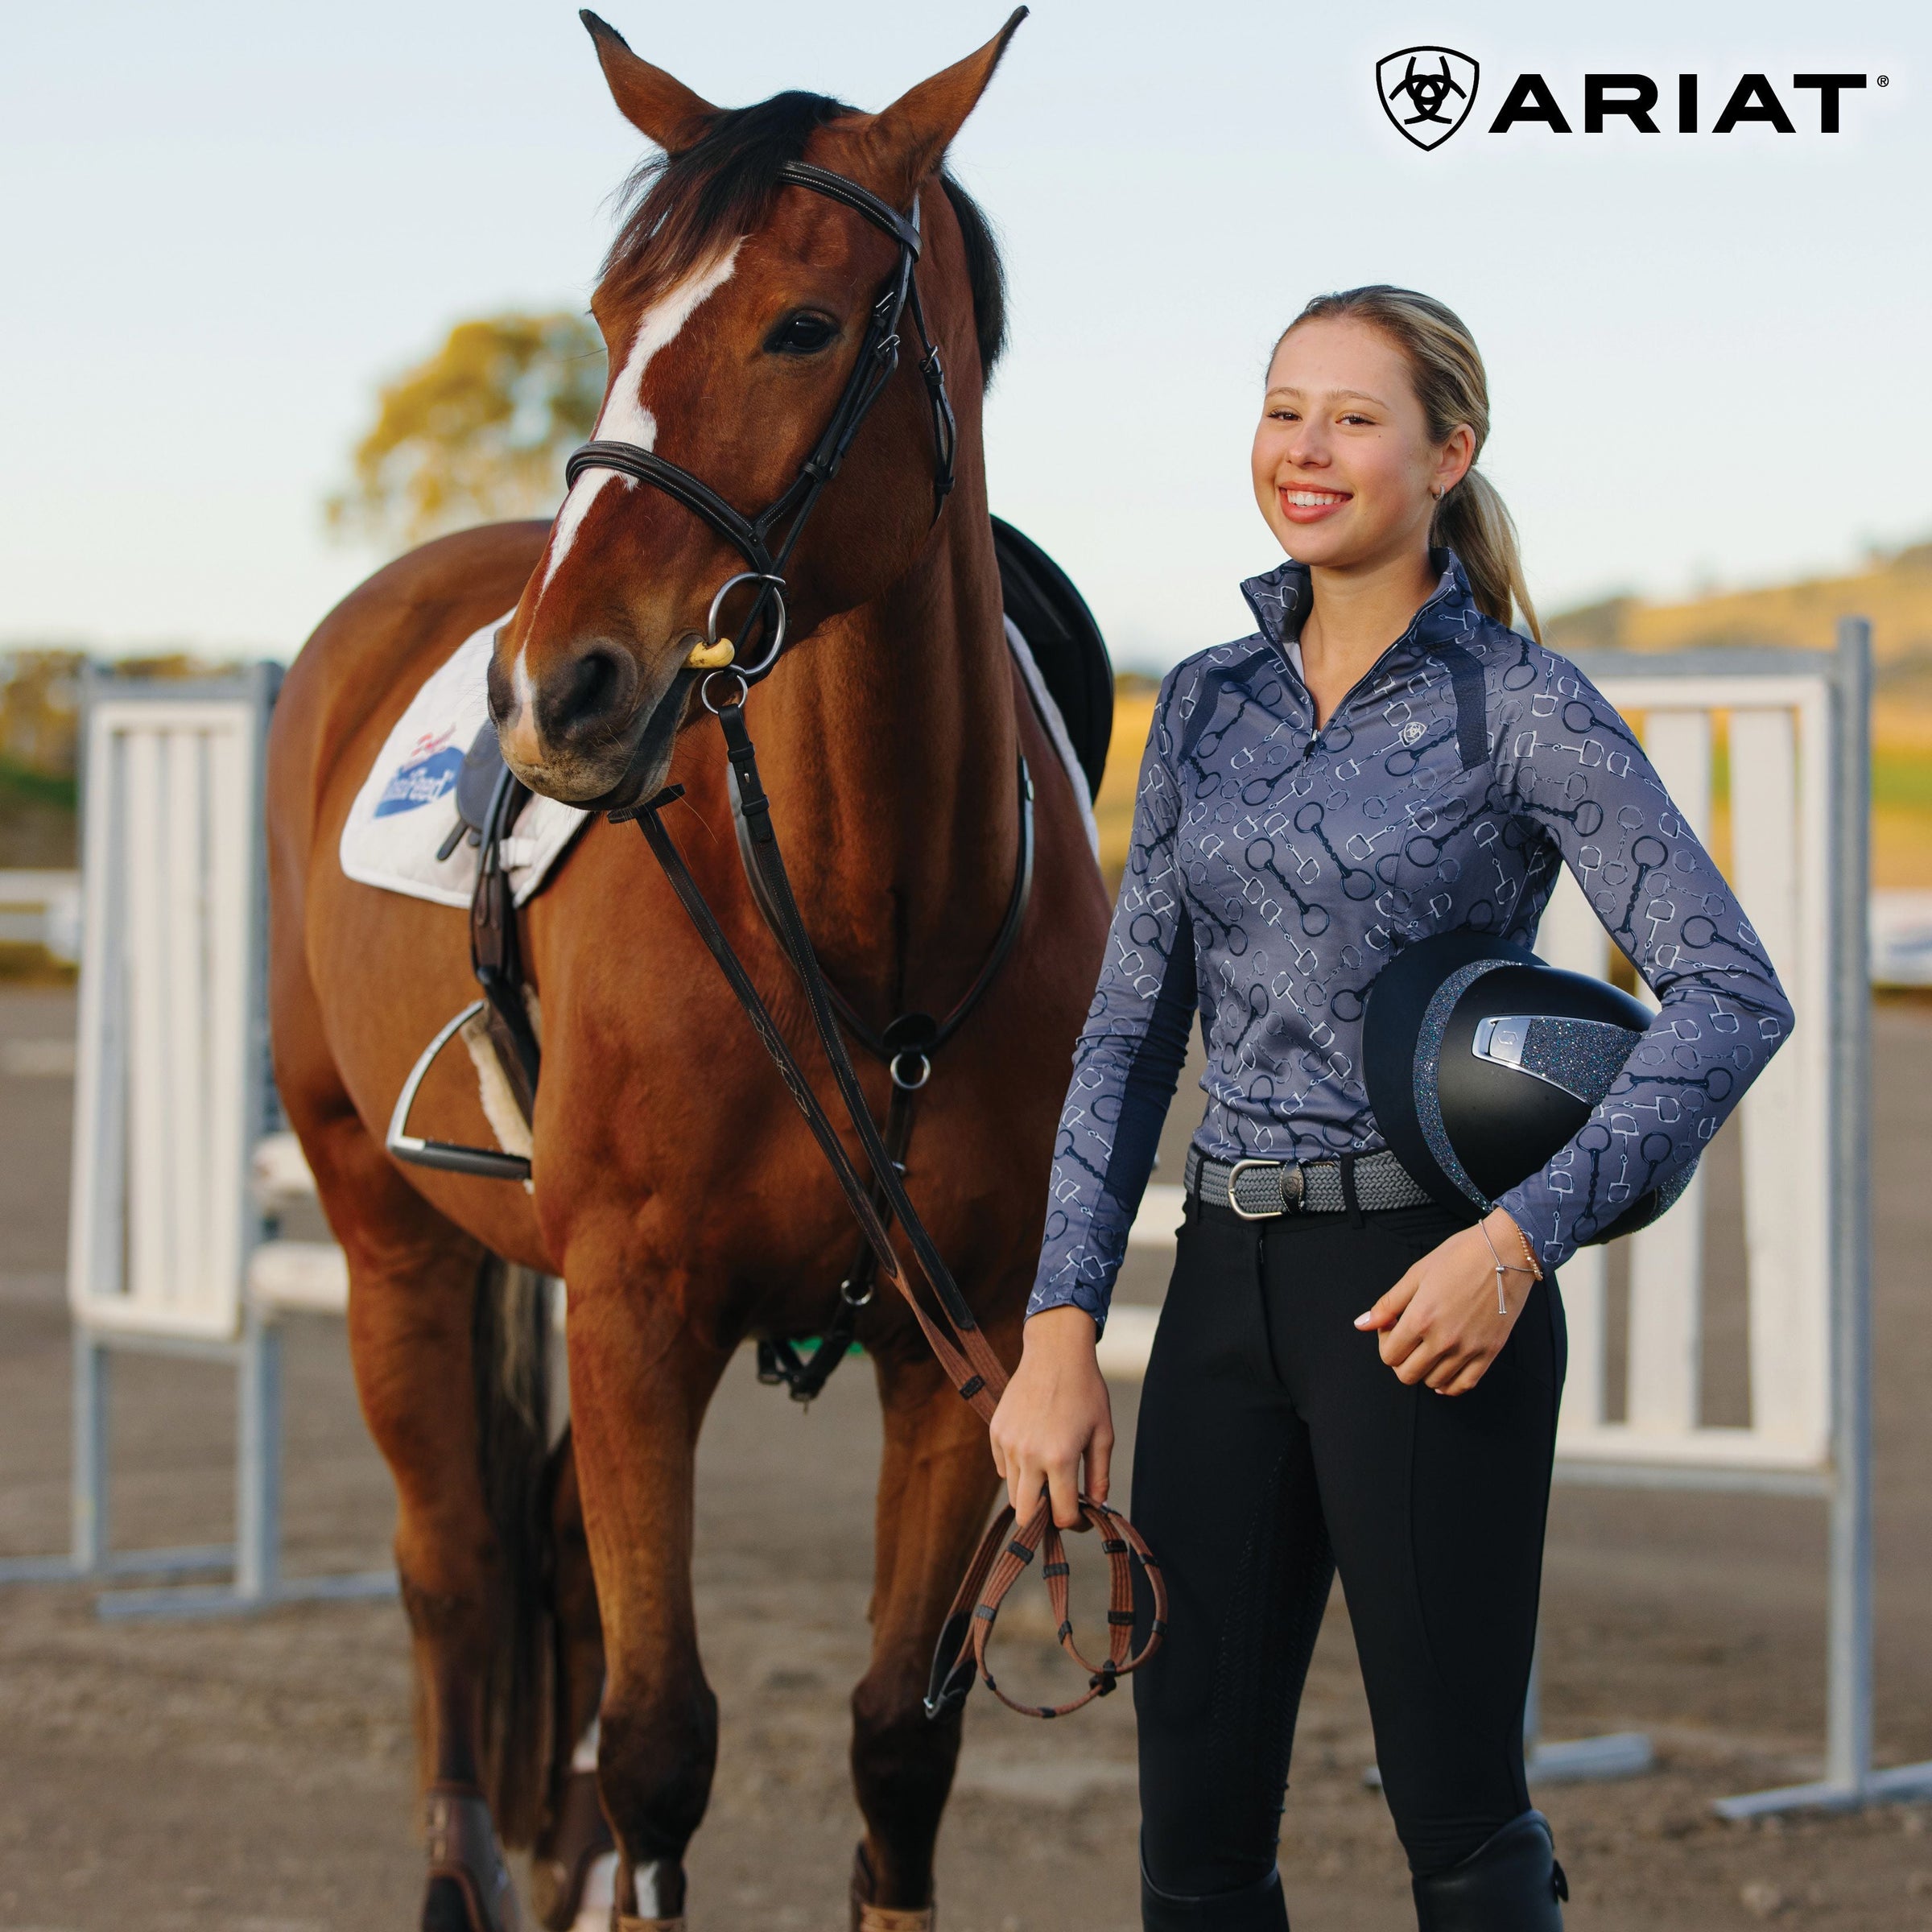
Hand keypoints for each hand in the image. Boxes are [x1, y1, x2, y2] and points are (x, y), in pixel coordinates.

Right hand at [987, 1304, 1113, 1529]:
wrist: (1055, 1353)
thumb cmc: (1085, 1392)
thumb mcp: (1103, 1434)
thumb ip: (1099, 1476)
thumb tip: (1097, 1507)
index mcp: (1060, 1459)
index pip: (1062, 1515)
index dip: (1075, 1523)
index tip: (1082, 1516)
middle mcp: (1029, 1456)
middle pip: (1026, 1515)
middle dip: (1044, 1519)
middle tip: (1059, 1506)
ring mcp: (1008, 1444)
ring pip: (1014, 1492)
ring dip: (1031, 1492)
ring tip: (1049, 1471)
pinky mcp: (996, 1432)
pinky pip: (1003, 1468)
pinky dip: (1017, 1470)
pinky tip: (1034, 1449)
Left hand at [1352, 1209, 1537, 1395]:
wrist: (1506, 1252)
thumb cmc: (1461, 1256)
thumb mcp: (1416, 1274)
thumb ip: (1387, 1304)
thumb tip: (1362, 1325)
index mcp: (1420, 1318)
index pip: (1389, 1355)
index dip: (1385, 1342)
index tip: (1394, 1326)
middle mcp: (1443, 1340)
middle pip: (1408, 1375)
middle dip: (1401, 1360)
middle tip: (1409, 1339)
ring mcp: (1468, 1349)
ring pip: (1434, 1382)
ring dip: (1425, 1370)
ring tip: (1428, 1347)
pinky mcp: (1490, 1353)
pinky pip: (1464, 1385)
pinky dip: (1450, 1384)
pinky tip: (1444, 1371)